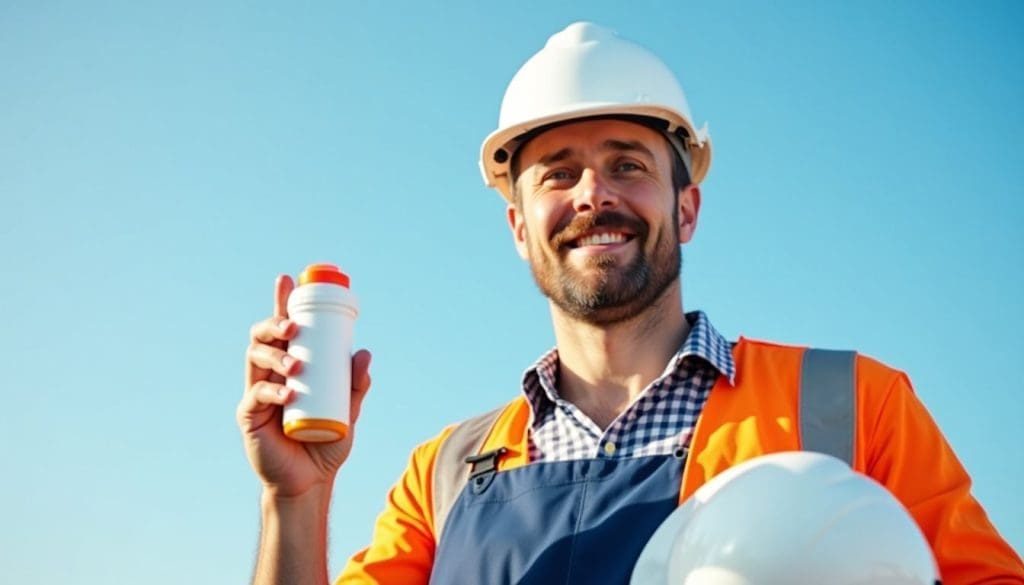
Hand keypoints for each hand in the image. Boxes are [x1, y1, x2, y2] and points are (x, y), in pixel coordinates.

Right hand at [238, 274, 371, 497]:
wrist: (310, 482)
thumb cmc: (326, 445)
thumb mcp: (348, 412)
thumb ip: (356, 385)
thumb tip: (364, 352)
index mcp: (290, 366)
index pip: (283, 328)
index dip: (282, 302)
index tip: (288, 280)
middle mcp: (270, 374)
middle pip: (262, 336)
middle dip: (274, 324)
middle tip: (293, 328)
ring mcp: (257, 393)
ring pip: (255, 358)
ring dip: (274, 354)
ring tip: (295, 365)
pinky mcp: (249, 416)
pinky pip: (256, 394)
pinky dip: (272, 390)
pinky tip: (287, 394)